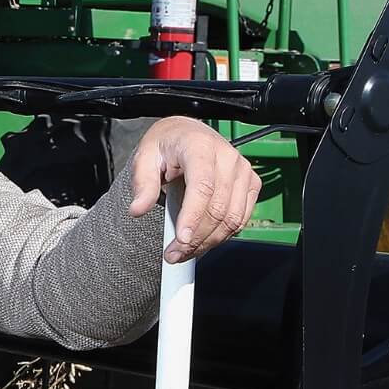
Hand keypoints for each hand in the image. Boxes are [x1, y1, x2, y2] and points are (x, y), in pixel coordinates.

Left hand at [127, 117, 261, 262]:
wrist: (187, 133)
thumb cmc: (166, 145)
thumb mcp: (145, 157)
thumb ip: (142, 184)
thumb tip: (137, 210)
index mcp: (200, 147)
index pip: (202, 187)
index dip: (193, 216)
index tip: (181, 240)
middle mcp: (228, 157)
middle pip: (218, 208)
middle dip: (196, 238)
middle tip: (173, 255)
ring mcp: (243, 171)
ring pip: (232, 218)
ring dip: (209, 241)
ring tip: (184, 252)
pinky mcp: (250, 184)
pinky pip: (240, 218)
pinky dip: (222, 235)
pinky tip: (202, 242)